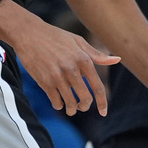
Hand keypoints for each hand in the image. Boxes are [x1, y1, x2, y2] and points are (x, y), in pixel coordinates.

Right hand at [0, 6, 118, 115]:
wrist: (29, 34)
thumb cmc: (55, 36)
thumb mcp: (77, 41)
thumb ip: (96, 54)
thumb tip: (118, 59)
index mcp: (83, 59)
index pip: (97, 87)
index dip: (103, 103)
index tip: (103, 113)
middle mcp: (72, 69)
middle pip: (85, 98)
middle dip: (85, 106)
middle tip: (82, 106)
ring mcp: (57, 76)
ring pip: (70, 103)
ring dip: (72, 109)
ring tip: (71, 108)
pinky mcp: (44, 82)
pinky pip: (56, 102)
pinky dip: (59, 105)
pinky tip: (59, 102)